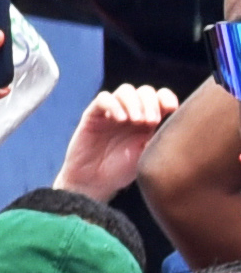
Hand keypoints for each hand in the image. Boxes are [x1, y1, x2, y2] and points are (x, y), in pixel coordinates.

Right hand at [56, 84, 176, 197]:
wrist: (94, 182)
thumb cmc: (122, 171)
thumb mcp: (148, 155)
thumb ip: (160, 138)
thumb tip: (178, 125)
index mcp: (148, 121)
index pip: (161, 97)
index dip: (167, 98)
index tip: (171, 110)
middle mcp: (130, 113)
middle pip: (144, 91)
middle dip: (150, 103)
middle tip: (150, 122)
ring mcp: (111, 112)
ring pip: (125, 90)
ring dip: (134, 102)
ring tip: (135, 120)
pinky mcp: (93, 115)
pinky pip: (103, 98)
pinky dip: (113, 105)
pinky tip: (119, 119)